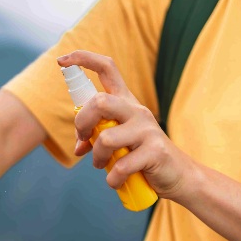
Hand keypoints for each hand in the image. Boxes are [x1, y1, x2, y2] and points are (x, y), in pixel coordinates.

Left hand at [56, 50, 199, 198]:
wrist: (179, 175)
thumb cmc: (144, 155)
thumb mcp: (120, 141)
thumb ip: (97, 137)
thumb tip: (78, 147)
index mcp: (126, 102)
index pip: (106, 68)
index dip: (83, 59)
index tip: (61, 61)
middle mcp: (137, 110)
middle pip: (100, 101)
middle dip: (82, 122)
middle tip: (83, 139)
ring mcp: (147, 130)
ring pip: (106, 138)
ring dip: (97, 157)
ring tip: (102, 165)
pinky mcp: (155, 152)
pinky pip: (121, 166)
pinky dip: (112, 178)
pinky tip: (116, 181)